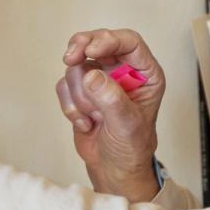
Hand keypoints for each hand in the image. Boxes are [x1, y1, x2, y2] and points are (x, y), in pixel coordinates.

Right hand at [56, 29, 165, 200]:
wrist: (114, 169)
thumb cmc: (132, 148)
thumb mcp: (128, 125)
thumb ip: (112, 99)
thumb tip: (92, 76)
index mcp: (145, 73)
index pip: (129, 42)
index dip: (108, 40)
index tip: (90, 50)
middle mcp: (123, 71)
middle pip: (97, 42)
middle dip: (82, 50)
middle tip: (70, 58)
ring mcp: (100, 79)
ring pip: (77, 66)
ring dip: (80, 95)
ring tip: (93, 117)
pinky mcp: (81, 91)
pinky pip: (65, 85)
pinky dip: (70, 106)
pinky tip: (85, 122)